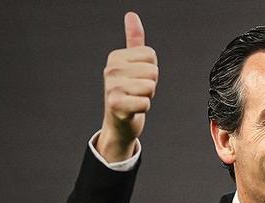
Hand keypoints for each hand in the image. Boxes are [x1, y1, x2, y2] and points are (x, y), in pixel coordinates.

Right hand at [97, 12, 158, 160]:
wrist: (118, 124)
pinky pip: (145, 102)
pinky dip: (143, 108)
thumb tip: (132, 15)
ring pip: (150, 86)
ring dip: (147, 97)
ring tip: (135, 100)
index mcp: (116, 57)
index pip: (151, 55)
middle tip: (137, 92)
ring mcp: (112, 87)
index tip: (138, 79)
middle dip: (151, 85)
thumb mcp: (130, 66)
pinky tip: (133, 110)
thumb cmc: (128, 94)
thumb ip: (134, 41)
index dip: (151, 70)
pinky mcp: (116, 105)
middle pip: (153, 71)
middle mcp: (111, 69)